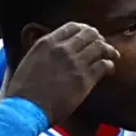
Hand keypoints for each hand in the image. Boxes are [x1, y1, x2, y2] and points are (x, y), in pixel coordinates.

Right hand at [5, 22, 119, 125]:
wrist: (26, 109)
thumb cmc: (23, 90)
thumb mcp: (29, 60)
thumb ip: (44, 51)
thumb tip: (53, 50)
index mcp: (47, 43)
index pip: (73, 27)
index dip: (84, 30)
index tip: (89, 36)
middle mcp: (63, 49)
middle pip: (90, 34)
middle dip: (99, 38)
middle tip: (103, 45)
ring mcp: (75, 63)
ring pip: (100, 47)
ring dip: (108, 50)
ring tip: (112, 55)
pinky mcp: (85, 80)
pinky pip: (104, 65)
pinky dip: (109, 65)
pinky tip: (109, 69)